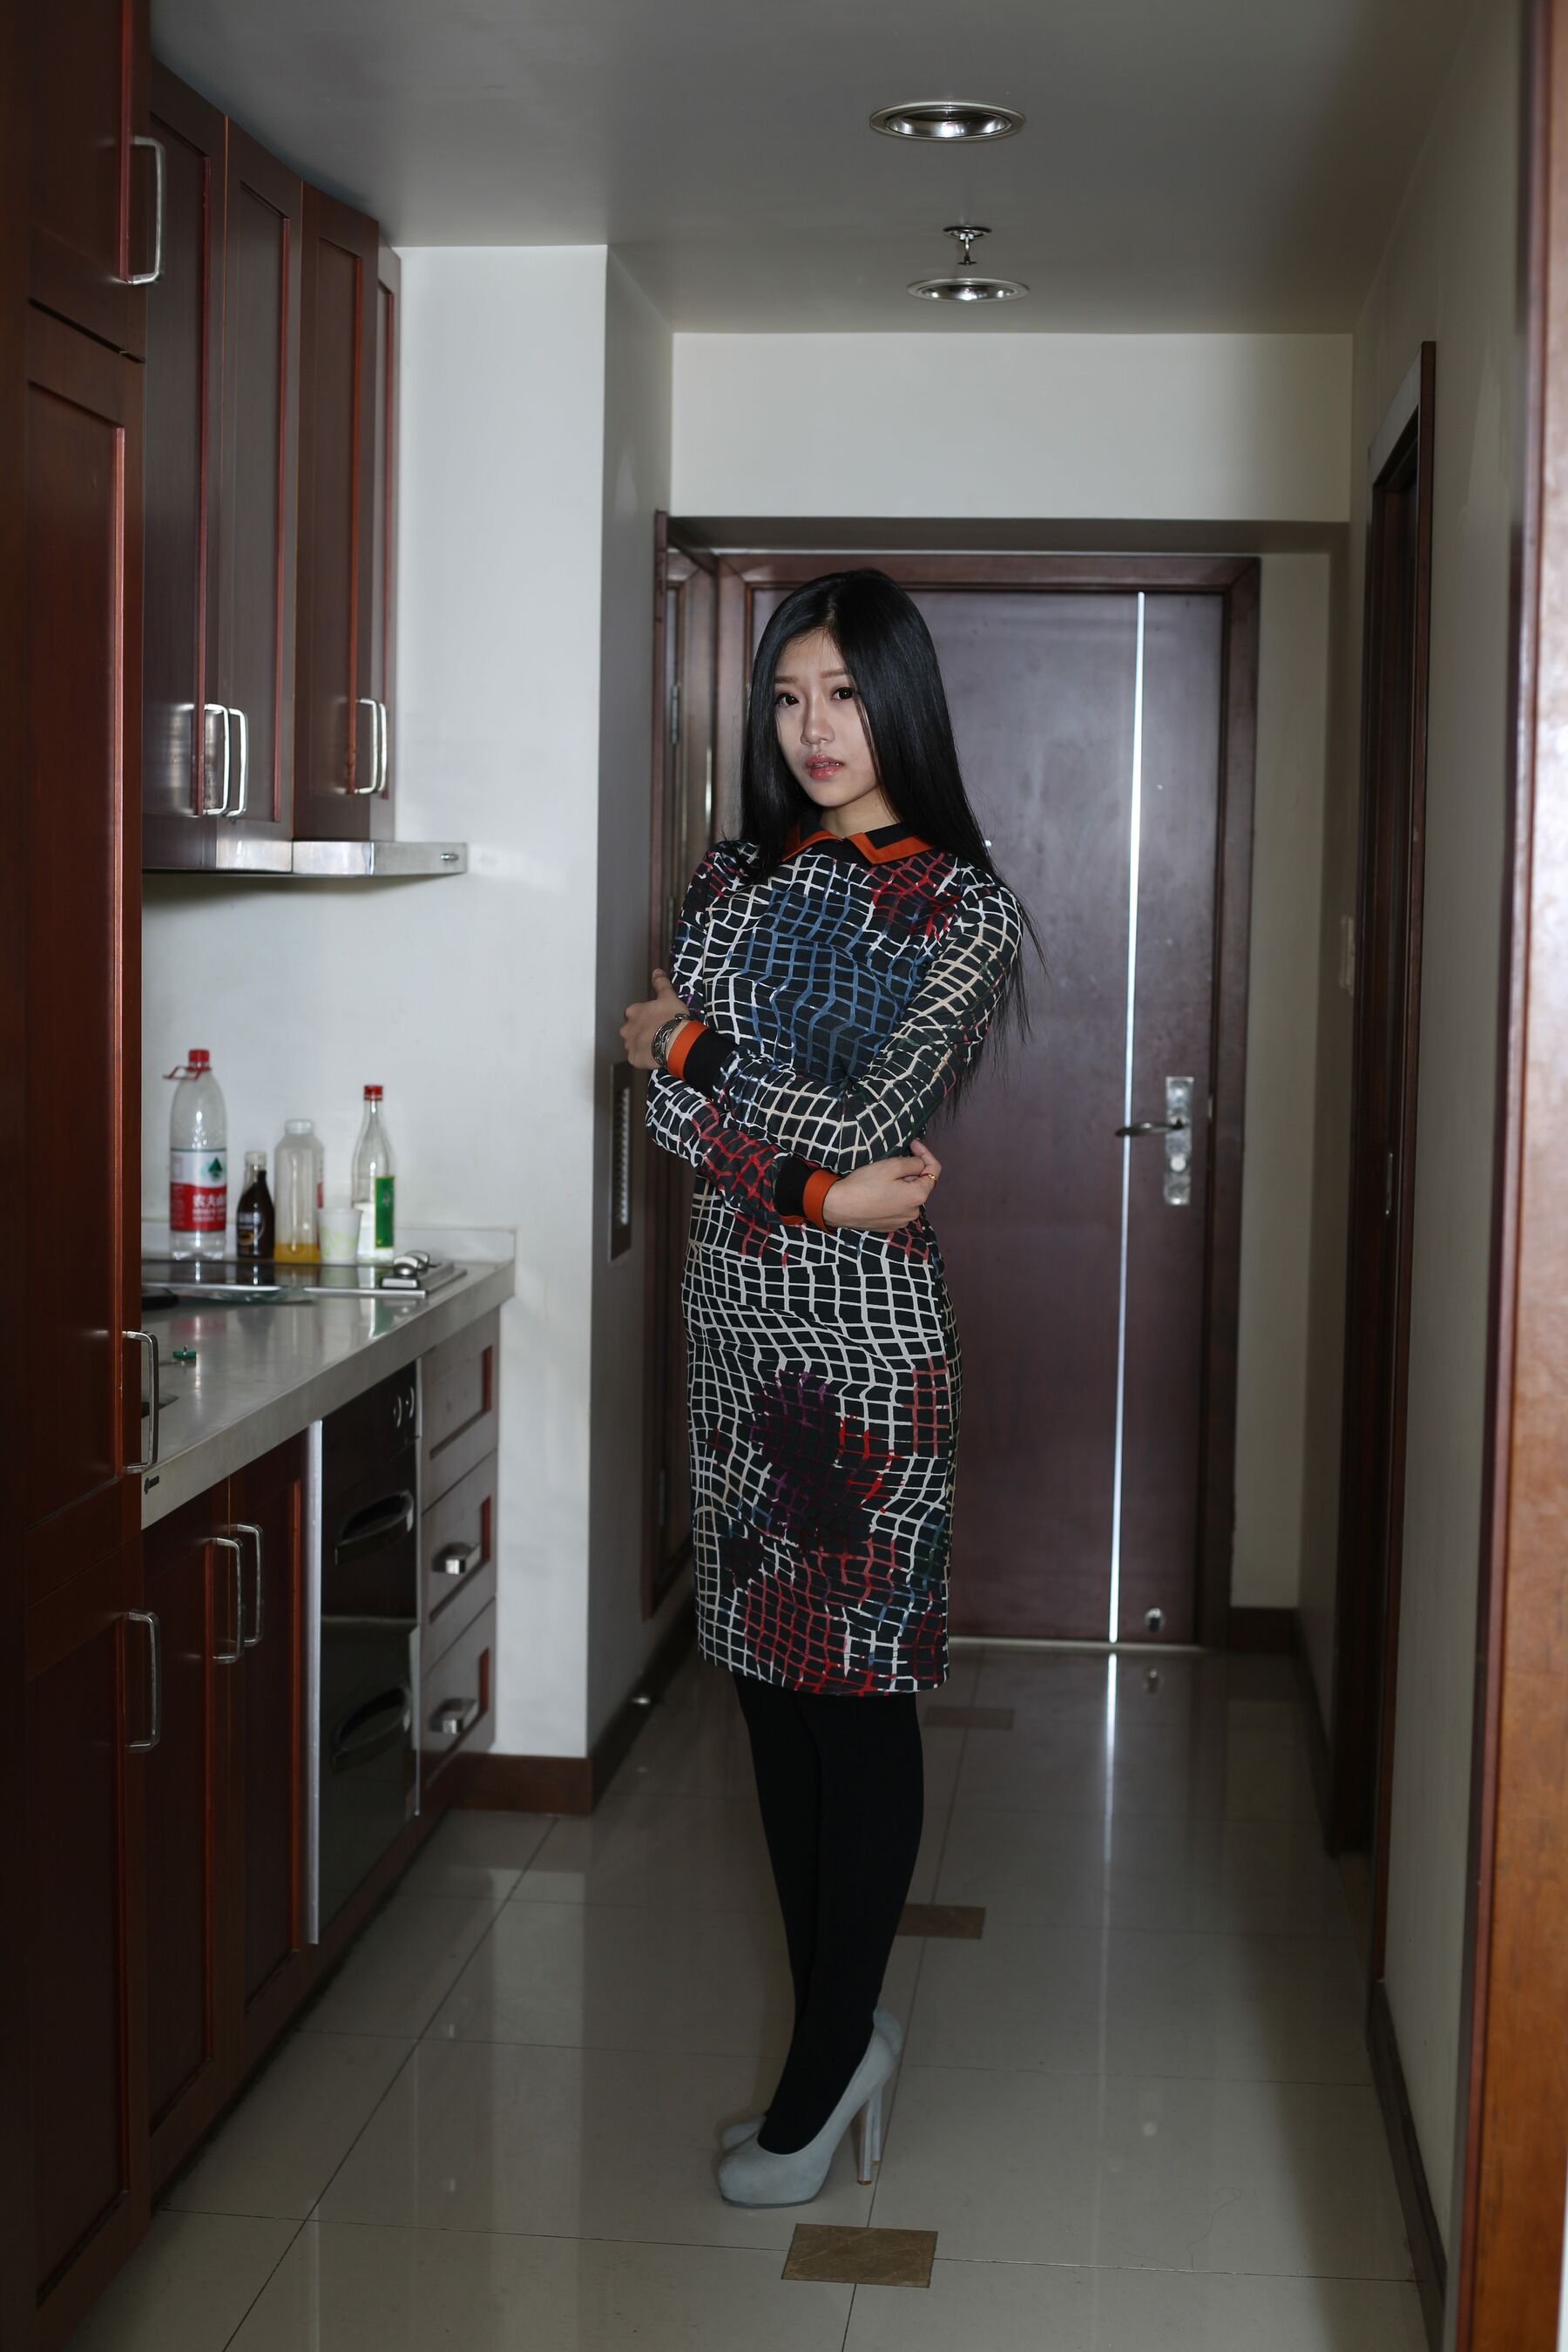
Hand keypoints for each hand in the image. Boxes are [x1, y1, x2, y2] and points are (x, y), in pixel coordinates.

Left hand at [621, 968, 690, 1067]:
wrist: (676, 1040)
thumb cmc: (672, 1017)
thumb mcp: (668, 996)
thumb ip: (661, 984)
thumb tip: (656, 972)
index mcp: (633, 1012)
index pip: (633, 1014)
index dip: (645, 1017)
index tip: (655, 1021)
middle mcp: (626, 1028)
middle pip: (630, 1030)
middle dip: (640, 1032)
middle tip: (657, 1034)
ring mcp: (629, 1045)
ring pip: (633, 1045)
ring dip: (642, 1045)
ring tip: (657, 1046)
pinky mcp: (634, 1059)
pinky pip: (637, 1058)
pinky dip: (644, 1058)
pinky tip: (656, 1056)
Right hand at [821, 1138, 941, 1231]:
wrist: (838, 1206)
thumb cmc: (864, 1184)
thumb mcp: (891, 1166)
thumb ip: (913, 1162)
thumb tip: (920, 1164)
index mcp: (918, 1196)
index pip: (934, 1171)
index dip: (925, 1153)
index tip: (912, 1144)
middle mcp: (914, 1212)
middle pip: (920, 1185)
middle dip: (911, 1171)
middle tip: (893, 1160)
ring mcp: (902, 1221)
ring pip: (909, 1196)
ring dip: (903, 1184)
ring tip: (884, 1177)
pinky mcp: (889, 1226)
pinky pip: (898, 1207)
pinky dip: (894, 1197)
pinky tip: (878, 1192)